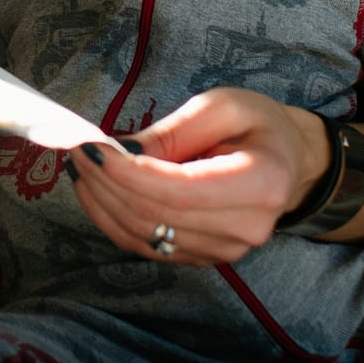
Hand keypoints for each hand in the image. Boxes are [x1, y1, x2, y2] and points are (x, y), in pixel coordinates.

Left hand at [64, 87, 324, 266]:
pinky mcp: (202, 256)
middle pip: (157, 216)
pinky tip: (94, 189)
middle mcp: (246, 228)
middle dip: (106, 182)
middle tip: (76, 149)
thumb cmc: (256, 126)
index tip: (92, 147)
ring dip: (101, 201)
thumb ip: (173, 131)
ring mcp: (224, 250)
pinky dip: (110, 218)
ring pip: (144, 235)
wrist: (286, 162)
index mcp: (262, 184)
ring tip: (80, 164)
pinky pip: (145, 245)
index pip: (181, 192)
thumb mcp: (222, 106)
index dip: (129, 174)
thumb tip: (121, 153)